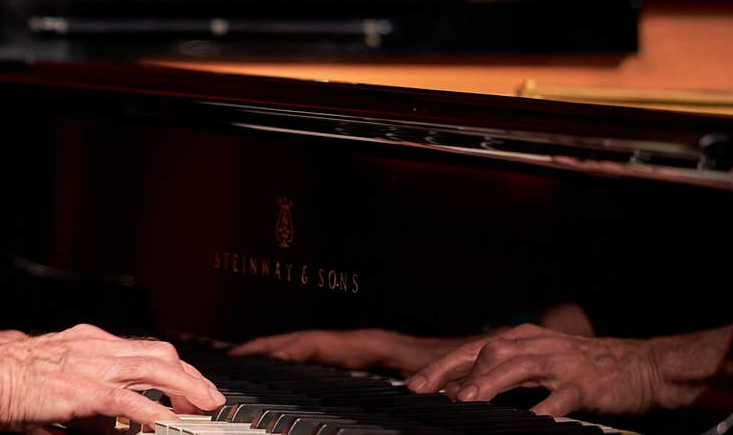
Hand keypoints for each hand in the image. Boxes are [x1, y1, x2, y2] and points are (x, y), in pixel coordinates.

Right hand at [0, 323, 224, 428]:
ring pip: (155, 369)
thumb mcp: (54, 378)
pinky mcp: (83, 389)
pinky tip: (168, 422)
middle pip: (159, 354)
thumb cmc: (6, 375)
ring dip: (186, 388)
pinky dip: (153, 410)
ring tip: (204, 406)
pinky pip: (128, 399)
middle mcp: (96, 347)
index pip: (142, 350)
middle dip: (190, 375)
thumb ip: (85, 394)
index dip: (172, 367)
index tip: (188, 383)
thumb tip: (108, 420)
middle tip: (208, 397)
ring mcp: (92, 365)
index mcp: (87, 342)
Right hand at [231, 328, 462, 375]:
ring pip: (316, 347)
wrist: (497, 351)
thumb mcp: (445, 372)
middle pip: (306, 341)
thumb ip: (427, 380)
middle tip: (235, 356)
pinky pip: (330, 356)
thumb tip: (411, 390)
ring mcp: (371, 349)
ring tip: (253, 360)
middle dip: (270, 346)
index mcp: (374, 343)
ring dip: (284, 351)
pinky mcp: (378, 359)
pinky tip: (296, 370)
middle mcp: (368, 343)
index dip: (281, 348)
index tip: (250, 354)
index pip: (315, 343)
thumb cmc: (473, 359)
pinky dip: (305, 358)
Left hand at [406, 323, 664, 415]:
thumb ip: (499, 375)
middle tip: (428, 392)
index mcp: (521, 339)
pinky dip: (542, 406)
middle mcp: (536, 345)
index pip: (471, 349)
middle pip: (487, 351)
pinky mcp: (585, 383)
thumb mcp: (536, 364)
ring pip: (518, 367)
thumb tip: (456, 392)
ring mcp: (561, 363)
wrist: (639, 366)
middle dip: (454, 370)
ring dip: (488, 382)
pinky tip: (528, 419)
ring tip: (465, 400)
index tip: (413, 385)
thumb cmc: (580, 368)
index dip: (440, 366)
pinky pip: (560, 396)